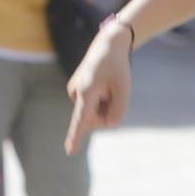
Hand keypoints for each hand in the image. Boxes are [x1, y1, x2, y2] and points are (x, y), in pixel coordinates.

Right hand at [65, 26, 133, 153]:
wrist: (108, 44)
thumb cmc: (117, 65)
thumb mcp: (124, 88)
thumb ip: (119, 110)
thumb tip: (109, 125)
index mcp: (87, 92)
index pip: (82, 119)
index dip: (76, 136)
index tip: (70, 151)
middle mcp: (76, 93)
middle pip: (97, 119)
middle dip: (108, 111)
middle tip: (114, 90)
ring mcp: (75, 93)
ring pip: (95, 112)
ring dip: (105, 103)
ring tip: (107, 84)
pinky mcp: (76, 92)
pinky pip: (92, 106)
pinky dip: (101, 99)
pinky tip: (102, 85)